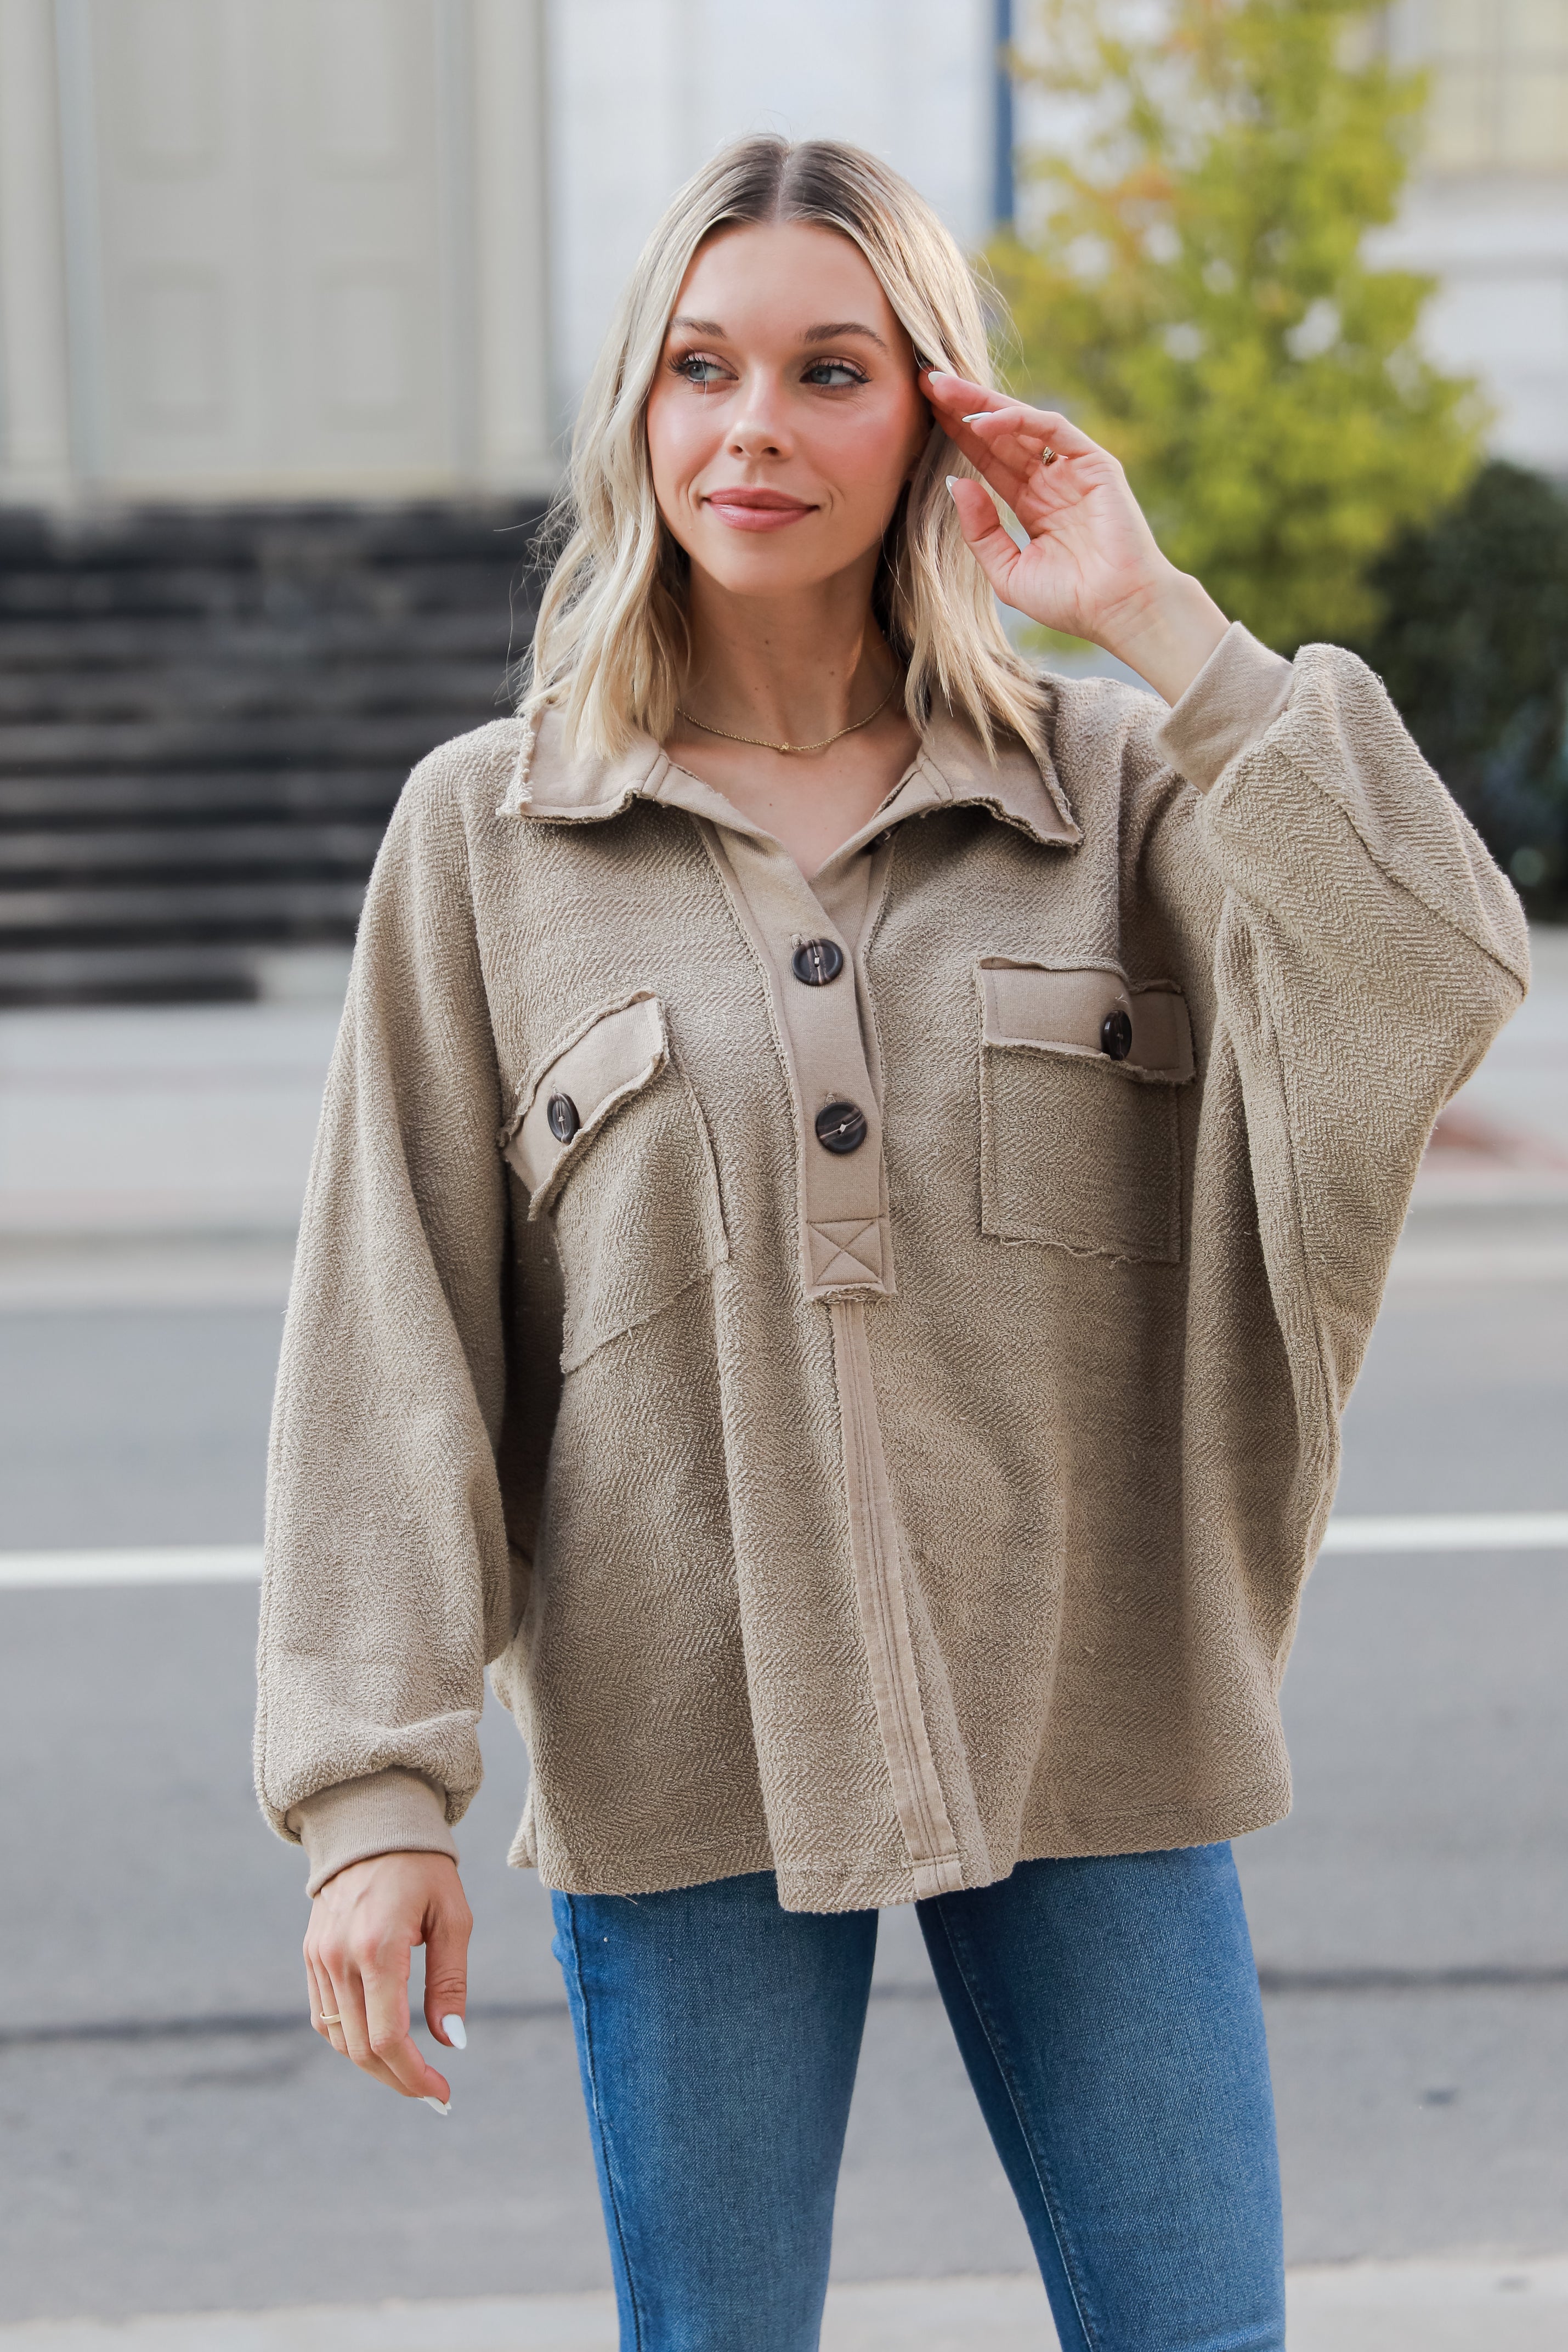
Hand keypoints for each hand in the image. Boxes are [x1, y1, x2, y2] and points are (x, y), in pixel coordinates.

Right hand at [304, 1850, 471, 2106]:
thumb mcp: (453, 1917)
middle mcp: (339, 1958)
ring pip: (339, 2039)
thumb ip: (450, 1982)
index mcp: (378, 1947)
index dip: (414, 2076)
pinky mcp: (311, 1955)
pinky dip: (350, 2039)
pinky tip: (380, 2041)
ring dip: (374, 2064)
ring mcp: (319, 1958)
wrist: (371, 1823)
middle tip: (431, 2092)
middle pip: (361, 2049)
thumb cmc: (423, 1868)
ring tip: (410, 2070)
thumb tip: (452, 2042)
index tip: (441, 2094)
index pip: (387, 2037)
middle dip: (397, 2079)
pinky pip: (324, 2017)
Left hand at [923, 371, 1227, 704]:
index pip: (989, 459)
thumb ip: (981, 531)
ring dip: (982, 403)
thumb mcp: (1007, 571)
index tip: (923, 412)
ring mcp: (1073, 469)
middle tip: (926, 381)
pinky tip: (983, 422)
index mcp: (1032, 504)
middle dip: (963, 407)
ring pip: (1022, 422)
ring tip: (943, 389)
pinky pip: (1052, 429)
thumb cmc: (1069, 601)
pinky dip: (1018, 420)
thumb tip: (957, 483)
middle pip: (1000, 433)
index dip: (957, 434)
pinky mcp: (1094, 462)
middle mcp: (1051, 481)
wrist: (1118, 611)